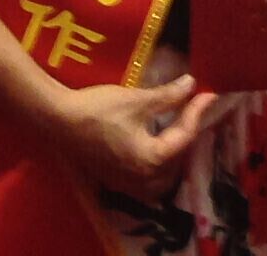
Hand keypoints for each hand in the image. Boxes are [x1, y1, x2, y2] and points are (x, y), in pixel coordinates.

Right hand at [36, 75, 219, 194]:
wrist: (58, 120)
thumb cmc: (99, 109)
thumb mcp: (137, 100)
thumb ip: (168, 96)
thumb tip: (191, 84)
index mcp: (151, 160)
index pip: (184, 136)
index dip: (198, 112)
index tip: (208, 94)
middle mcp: (142, 178)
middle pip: (177, 162)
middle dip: (187, 138)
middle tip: (194, 113)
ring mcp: (127, 182)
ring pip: (162, 176)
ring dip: (172, 156)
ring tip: (176, 131)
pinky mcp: (115, 178)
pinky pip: (145, 179)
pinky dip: (155, 165)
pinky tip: (153, 145)